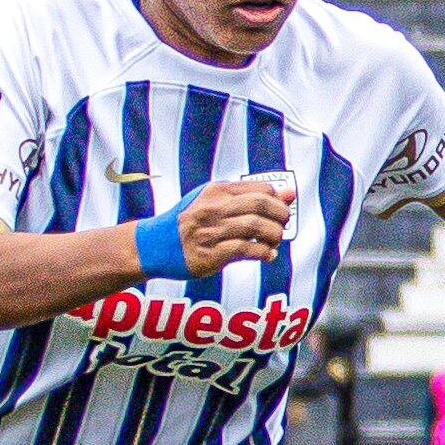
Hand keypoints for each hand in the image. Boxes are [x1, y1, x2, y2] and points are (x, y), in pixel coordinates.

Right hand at [176, 178, 292, 276]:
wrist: (155, 244)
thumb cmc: (191, 221)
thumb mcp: (216, 202)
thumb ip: (250, 198)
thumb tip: (290, 194)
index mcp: (216, 191)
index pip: (261, 189)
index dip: (279, 201)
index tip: (280, 212)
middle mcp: (214, 208)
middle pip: (261, 205)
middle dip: (281, 216)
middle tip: (282, 226)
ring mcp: (211, 231)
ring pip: (256, 227)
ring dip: (274, 236)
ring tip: (274, 241)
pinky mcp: (211, 254)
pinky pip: (246, 250)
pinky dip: (264, 253)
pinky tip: (267, 255)